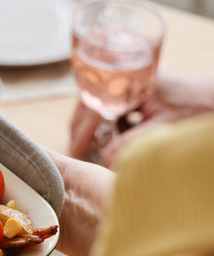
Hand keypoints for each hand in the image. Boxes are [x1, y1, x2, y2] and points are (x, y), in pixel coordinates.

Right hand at [71, 71, 213, 167]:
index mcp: (133, 80)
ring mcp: (138, 82)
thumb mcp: (161, 132)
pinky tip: (110, 137)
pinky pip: (117, 103)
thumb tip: (102, 160)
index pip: (95, 103)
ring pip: (103, 101)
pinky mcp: (146, 90)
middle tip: (76, 148)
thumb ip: (129, 145)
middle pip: (93, 99)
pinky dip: (110, 120)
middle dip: (82, 125)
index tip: (76, 149)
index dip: (82, 128)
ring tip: (88, 145)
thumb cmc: (198, 111)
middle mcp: (132, 76)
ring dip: (94, 122)